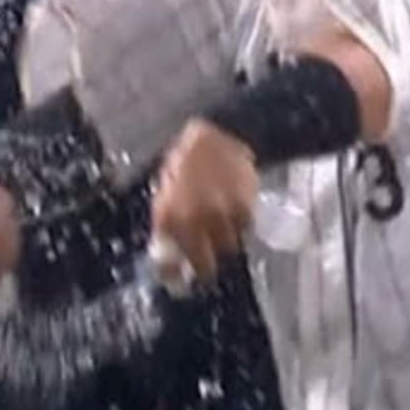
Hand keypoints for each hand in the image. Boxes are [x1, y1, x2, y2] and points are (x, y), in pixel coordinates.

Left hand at [149, 118, 259, 284]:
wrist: (220, 128)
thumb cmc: (186, 158)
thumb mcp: (164, 188)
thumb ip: (167, 222)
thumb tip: (169, 253)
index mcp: (168, 215)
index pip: (170, 264)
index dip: (175, 276)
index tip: (179, 280)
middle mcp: (194, 220)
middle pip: (206, 263)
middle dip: (206, 264)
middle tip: (207, 259)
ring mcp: (221, 215)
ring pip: (229, 247)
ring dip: (225, 241)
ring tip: (221, 224)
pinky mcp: (245, 208)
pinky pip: (245, 228)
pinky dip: (241, 224)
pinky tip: (234, 207)